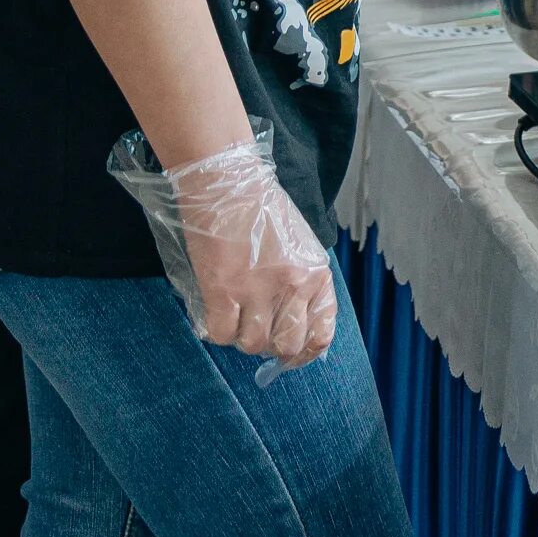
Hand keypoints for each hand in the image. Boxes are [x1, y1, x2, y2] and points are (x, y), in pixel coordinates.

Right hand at [109, 128, 338, 372]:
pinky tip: (216, 310)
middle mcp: (293, 285)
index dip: (306, 351)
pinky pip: (221, 333)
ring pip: (252, 344)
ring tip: (235, 312)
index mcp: (316, 273)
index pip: (322, 333)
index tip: (291, 354)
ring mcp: (258, 290)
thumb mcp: (299, 245)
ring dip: (242, 335)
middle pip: (287, 345)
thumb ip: (303, 283)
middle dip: (272, 345)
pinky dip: (216, 329)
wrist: (228, 182)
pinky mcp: (224, 290)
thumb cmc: (262, 209)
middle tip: (257, 328)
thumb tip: (295, 324)